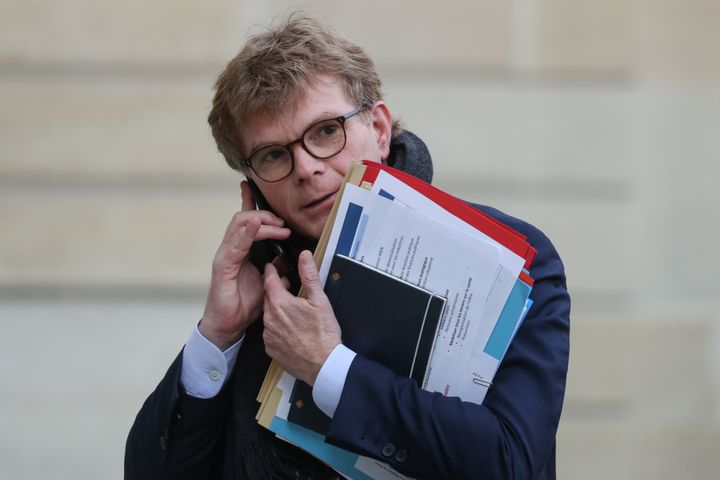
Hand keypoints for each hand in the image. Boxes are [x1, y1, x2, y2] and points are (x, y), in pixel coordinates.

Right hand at [200, 181, 290, 349]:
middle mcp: (231, 248)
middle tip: (283, 222)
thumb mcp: (267, 282)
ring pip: (239, 225)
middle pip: (244, 217)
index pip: (247, 220)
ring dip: (260, 221)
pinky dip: (246, 233)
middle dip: (266, 214)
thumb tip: (287, 258)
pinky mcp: (222, 266)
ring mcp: (225, 255)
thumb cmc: (244, 304)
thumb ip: (275, 268)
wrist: (229, 326)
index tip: (258, 189)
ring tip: (276, 224)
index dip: (251, 202)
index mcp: (241, 250)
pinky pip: (234, 244)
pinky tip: (255, 226)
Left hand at [262, 250, 341, 384]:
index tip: (273, 266)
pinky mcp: (271, 349)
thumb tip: (304, 256)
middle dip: (277, 291)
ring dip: (278, 310)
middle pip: (269, 297)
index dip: (272, 271)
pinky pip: (271, 332)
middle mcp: (269, 319)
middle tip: (289, 289)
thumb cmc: (323, 334)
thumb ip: (309, 275)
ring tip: (294, 311)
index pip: (269, 279)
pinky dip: (278, 327)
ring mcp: (268, 336)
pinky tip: (292, 329)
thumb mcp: (320, 300)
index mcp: (280, 303)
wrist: (323, 365)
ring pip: (269, 315)